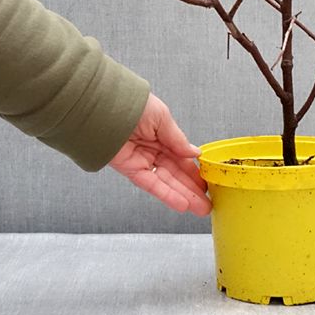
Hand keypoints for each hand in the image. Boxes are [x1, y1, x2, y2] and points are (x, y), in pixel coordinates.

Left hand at [108, 93, 210, 215]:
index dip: (194, 171)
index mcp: (162, 135)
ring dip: (184, 196)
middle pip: (176, 174)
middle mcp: (153, 150)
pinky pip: (151, 185)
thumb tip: (195, 153)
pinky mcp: (131, 170)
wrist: (106, 107)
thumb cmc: (133, 105)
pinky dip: (166, 195)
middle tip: (208, 203)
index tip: (208, 182)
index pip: (182, 158)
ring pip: (167, 182)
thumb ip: (177, 139)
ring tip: (201, 209)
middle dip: (193, 190)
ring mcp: (142, 161)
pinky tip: (182, 204)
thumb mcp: (162, 117)